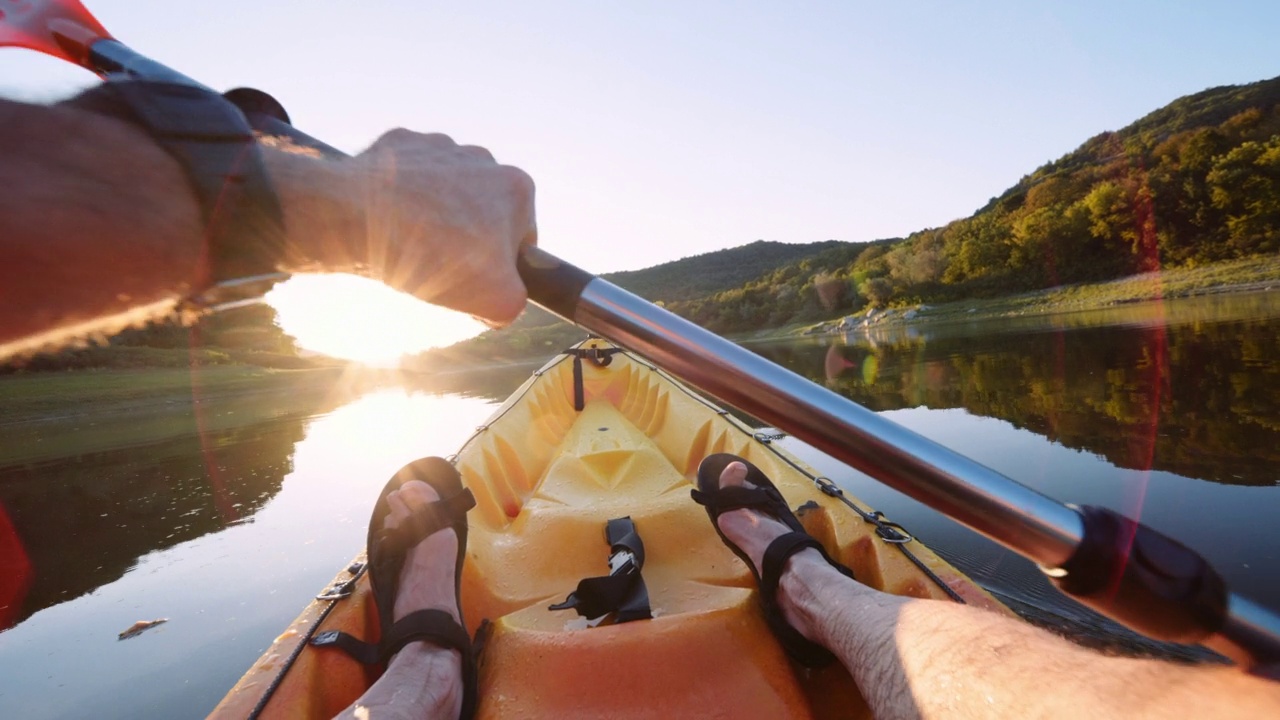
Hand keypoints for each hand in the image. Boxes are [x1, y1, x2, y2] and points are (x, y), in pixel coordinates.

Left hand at [354, 129, 536, 324]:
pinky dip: (399, 197)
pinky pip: (407, 177)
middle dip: (467, 238)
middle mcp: (484, 157)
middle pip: (484, 212)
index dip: (499, 266)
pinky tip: (385, 220)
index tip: (472, 281)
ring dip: (433, 217)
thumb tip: (506, 301)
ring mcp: (439, 146)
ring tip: (406, 245)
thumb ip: (518, 302)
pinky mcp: (399, 143)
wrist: (352, 218)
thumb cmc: (430, 257)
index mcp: (517, 188)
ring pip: (445, 193)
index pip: (521, 238)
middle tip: (438, 267)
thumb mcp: (498, 302)